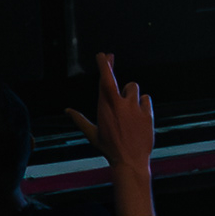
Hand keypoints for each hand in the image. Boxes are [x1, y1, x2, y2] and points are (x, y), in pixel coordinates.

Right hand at [65, 52, 155, 181]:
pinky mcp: (147, 114)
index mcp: (105, 107)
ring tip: (128, 108)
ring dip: (130, 94)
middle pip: (118, 80)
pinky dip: (143, 104)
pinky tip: (139, 115)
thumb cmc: (109, 148)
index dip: (104, 64)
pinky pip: (146, 99)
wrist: (130, 161)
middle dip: (113, 73)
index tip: (103, 54)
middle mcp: (119, 104)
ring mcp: (134, 108)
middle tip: (112, 66)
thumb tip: (67, 111)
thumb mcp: (92, 134)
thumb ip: (79, 120)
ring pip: (133, 88)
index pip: (104, 79)